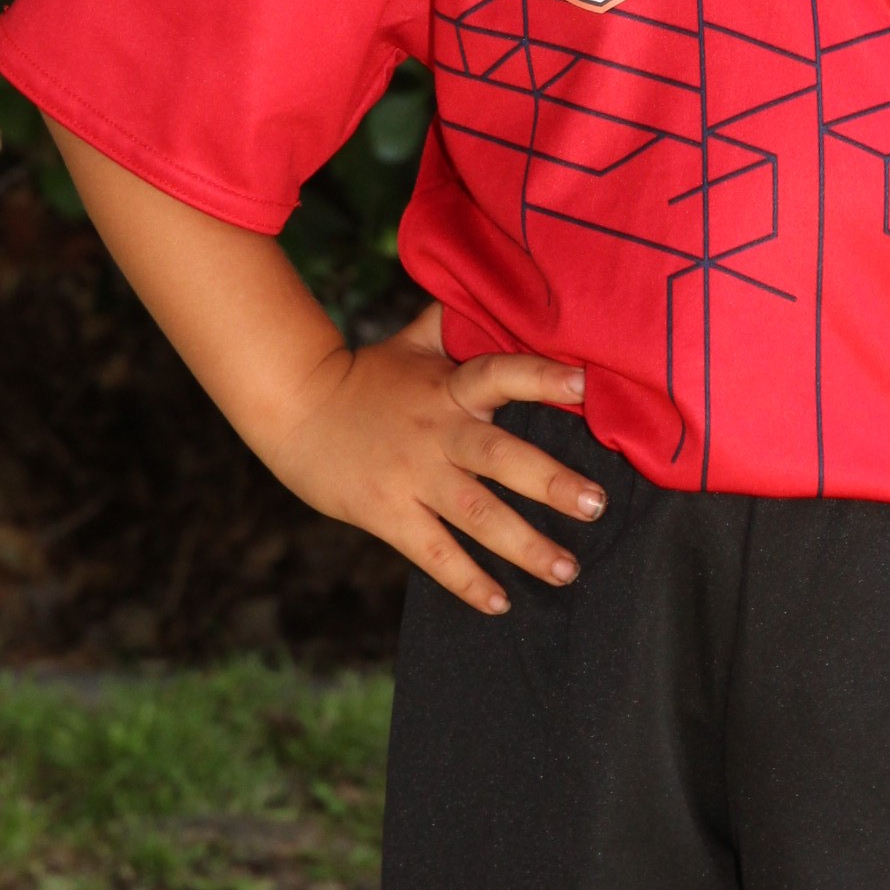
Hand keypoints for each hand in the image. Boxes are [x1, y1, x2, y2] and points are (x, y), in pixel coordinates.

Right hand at [271, 309, 605, 616]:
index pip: (500, 375)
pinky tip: (501, 603)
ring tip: (567, 568)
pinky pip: (434, 553)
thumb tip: (494, 286)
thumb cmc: (363, 375)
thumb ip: (456, 324)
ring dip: (524, 545)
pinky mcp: (388, 514)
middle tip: (596, 504)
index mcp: (448, 388)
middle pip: (499, 459)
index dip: (541, 377)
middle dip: (550, 483)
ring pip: (476, 515)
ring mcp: (412, 477)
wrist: (293, 408)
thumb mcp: (411, 343)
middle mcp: (437, 433)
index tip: (584, 384)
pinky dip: (467, 581)